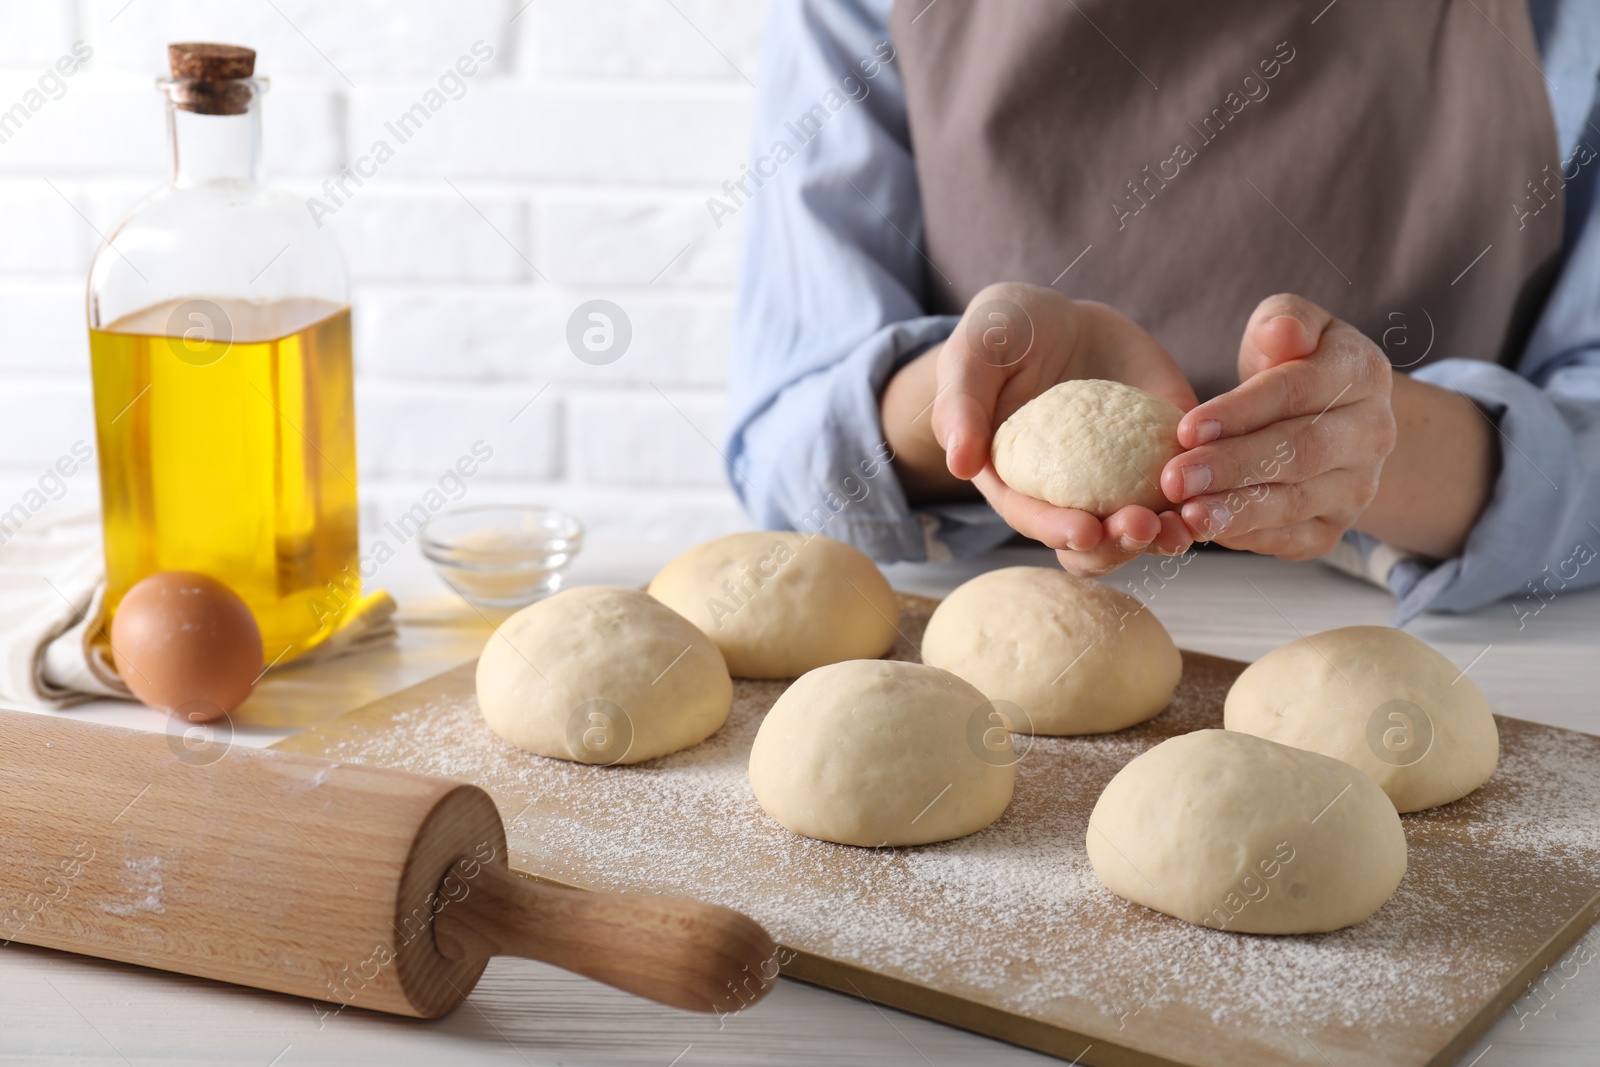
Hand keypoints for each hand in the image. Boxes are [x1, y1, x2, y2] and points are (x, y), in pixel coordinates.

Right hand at [930, 283, 1198, 576]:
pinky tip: (1215, 490)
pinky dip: (1200, 496)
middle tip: (1143, 525)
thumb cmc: (1000, 336)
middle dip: (1118, 545)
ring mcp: (1117, 479)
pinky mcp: (1160, 455)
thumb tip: (959, 463)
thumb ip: (961, 404)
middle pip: (1092, 544)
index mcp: (1015, 482)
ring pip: (1141, 529)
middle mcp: (1067, 494)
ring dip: (1164, 535)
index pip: (1034, 518)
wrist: (1059, 318)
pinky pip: (1182, 488)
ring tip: (1186, 524)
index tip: (1085, 529)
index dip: (1057, 529)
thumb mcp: (972, 355)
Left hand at [1160, 294, 1396, 559]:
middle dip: (1232, 467)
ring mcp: (1359, 484)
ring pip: (1297, 502)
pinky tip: (1207, 533)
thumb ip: (1283, 322)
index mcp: (1362, 373)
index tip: (1187, 427)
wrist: (1326, 414)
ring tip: (1187, 515)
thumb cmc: (1292, 361)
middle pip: (1300, 453)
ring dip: (1238, 512)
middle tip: (1174, 479)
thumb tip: (1283, 333)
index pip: (1298, 392)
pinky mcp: (1337, 525)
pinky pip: (1295, 539)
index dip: (1242, 411)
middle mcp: (1372, 433)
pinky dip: (1250, 538)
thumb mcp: (1287, 324)